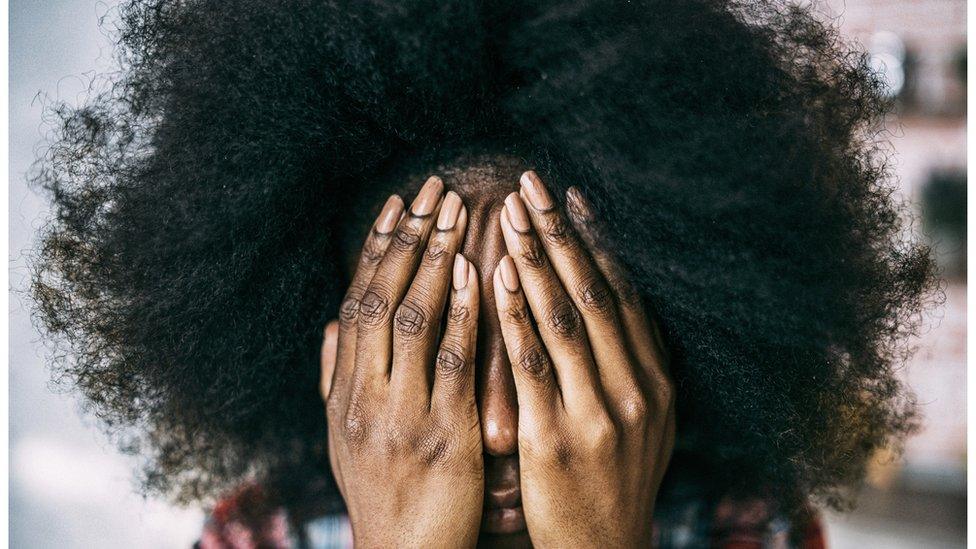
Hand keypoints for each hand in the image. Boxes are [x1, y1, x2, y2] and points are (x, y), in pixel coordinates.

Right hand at [320, 177, 483, 547]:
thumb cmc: (383, 495)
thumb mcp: (344, 438)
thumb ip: (335, 379)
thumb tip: (331, 325)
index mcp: (343, 393)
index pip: (357, 304)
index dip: (376, 251)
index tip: (397, 205)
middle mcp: (363, 397)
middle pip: (380, 300)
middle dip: (408, 239)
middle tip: (433, 188)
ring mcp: (400, 415)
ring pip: (411, 321)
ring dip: (434, 260)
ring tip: (456, 211)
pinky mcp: (441, 436)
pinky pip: (451, 364)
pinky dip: (461, 313)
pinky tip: (475, 273)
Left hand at [493, 172, 675, 547]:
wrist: (605, 548)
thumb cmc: (615, 481)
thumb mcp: (645, 421)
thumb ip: (634, 365)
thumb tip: (620, 304)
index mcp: (655, 379)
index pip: (622, 293)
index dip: (595, 240)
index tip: (569, 197)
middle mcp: (635, 388)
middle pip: (594, 291)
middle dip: (559, 233)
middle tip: (531, 185)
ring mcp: (599, 412)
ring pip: (564, 317)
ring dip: (535, 259)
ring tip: (509, 214)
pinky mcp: (557, 437)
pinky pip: (532, 363)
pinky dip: (515, 314)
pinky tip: (496, 278)